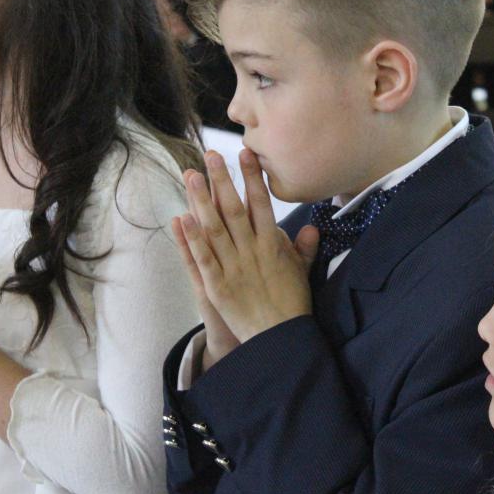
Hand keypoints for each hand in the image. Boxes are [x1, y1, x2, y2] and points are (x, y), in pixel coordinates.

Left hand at [177, 150, 318, 343]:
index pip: (262, 203)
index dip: (252, 178)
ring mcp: (234, 268)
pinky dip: (192, 239)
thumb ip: (304, 248)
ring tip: (191, 176)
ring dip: (201, 201)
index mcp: (272, 245)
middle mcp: (252, 252)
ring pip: (214, 228)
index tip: (245, 154)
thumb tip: (312, 227)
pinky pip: (202, 258)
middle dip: (222, 180)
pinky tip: (182, 218)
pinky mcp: (218, 287)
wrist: (280, 339)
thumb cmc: (292, 305)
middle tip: (210, 155)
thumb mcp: (302, 273)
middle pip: (234, 209)